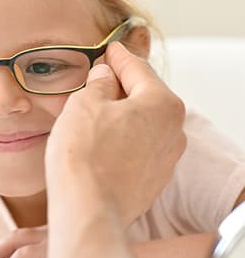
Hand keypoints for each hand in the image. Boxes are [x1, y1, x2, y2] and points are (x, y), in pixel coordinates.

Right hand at [41, 42, 185, 257]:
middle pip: (144, 96)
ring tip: (95, 111)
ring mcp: (165, 159)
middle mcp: (172, 130)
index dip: (119, 56)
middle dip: (121, 86)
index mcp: (161, 104)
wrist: (87, 208)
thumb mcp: (84, 103)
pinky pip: (139, 147)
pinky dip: (123, 138)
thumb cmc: (84, 154)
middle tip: (100, 78)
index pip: (138, 69)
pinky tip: (101, 140)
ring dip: (121, 114)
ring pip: (142, 124)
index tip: (111, 49)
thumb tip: (105, 77)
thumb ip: (99, 83)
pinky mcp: (153, 180)